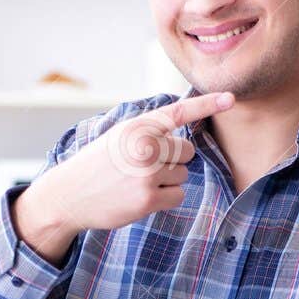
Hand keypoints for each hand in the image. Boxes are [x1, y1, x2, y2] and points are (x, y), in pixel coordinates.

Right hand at [13, 91, 233, 263]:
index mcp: (138, 127)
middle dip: (172, 159)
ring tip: (137, 181)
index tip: (230, 98)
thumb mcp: (119, 136)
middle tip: (142, 166)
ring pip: (183, 174)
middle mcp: (144, 147)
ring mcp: (147, 174)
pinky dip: (165, 198)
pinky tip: (141, 197)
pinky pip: (178, 195)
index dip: (208, 104)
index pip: (179, 113)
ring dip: (167, 180)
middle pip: (187, 151)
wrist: (68, 195)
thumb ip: (149, 132)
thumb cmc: (97, 164)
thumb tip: (187, 144)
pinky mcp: (147, 199)